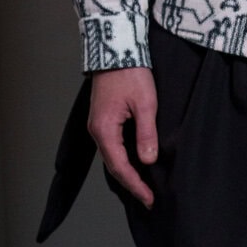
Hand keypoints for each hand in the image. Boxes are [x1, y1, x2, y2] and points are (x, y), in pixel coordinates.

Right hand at [88, 66, 158, 206]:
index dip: (135, 185)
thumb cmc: (131, 72)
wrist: (116, 47)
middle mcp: (97, 130)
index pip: (120, 167)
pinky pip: (113, 146)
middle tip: (149, 199)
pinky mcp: (104, 118)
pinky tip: (136, 164)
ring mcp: (98, 125)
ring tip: (144, 187)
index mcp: (104, 129)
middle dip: (131, 184)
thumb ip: (146, 134)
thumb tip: (147, 161)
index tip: (150, 199)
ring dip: (127, 173)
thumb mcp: (146, 104)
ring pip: (112, 156)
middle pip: (114, 166)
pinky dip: (124, 159)